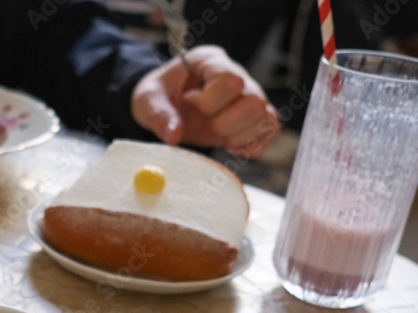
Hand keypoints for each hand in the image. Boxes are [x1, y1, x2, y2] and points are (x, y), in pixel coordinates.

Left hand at [131, 45, 279, 156]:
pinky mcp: (253, 118)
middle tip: (206, 124)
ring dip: (239, 136)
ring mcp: (250, 96)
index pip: (231, 80)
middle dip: (226, 123)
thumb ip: (158, 115)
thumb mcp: (147, 101)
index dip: (209, 101)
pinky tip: (230, 146)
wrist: (165, 105)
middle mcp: (238, 75)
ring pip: (267, 117)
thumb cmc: (158, 95)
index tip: (188, 103)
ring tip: (216, 134)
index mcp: (211, 61)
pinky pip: (270, 131)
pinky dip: (252, 145)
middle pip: (255, 100)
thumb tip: (173, 136)